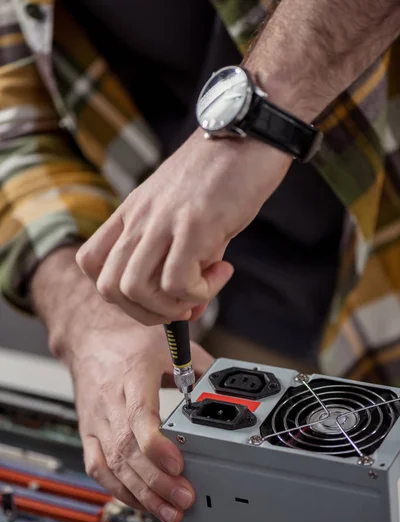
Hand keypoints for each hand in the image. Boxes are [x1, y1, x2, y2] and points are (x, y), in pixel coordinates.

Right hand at [32, 248, 213, 521]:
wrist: (89, 337)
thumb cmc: (128, 340)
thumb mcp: (169, 345)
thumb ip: (199, 368)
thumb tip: (226, 390)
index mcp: (133, 375)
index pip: (139, 416)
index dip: (157, 445)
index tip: (179, 464)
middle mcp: (110, 401)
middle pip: (128, 449)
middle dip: (157, 481)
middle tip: (185, 499)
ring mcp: (97, 420)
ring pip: (113, 465)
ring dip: (142, 494)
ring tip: (170, 512)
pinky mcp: (88, 433)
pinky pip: (99, 469)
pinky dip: (120, 490)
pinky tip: (142, 503)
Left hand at [76, 133, 290, 324]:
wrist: (249, 132)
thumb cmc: (222, 174)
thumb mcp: (188, 215)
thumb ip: (183, 260)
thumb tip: (188, 307)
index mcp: (132, 212)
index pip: (91, 263)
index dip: (118, 292)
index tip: (153, 294)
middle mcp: (139, 218)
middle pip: (109, 288)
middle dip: (145, 312)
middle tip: (181, 304)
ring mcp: (163, 221)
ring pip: (134, 289)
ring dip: (168, 307)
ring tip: (199, 292)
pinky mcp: (194, 224)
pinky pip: (177, 283)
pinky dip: (198, 293)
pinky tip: (221, 272)